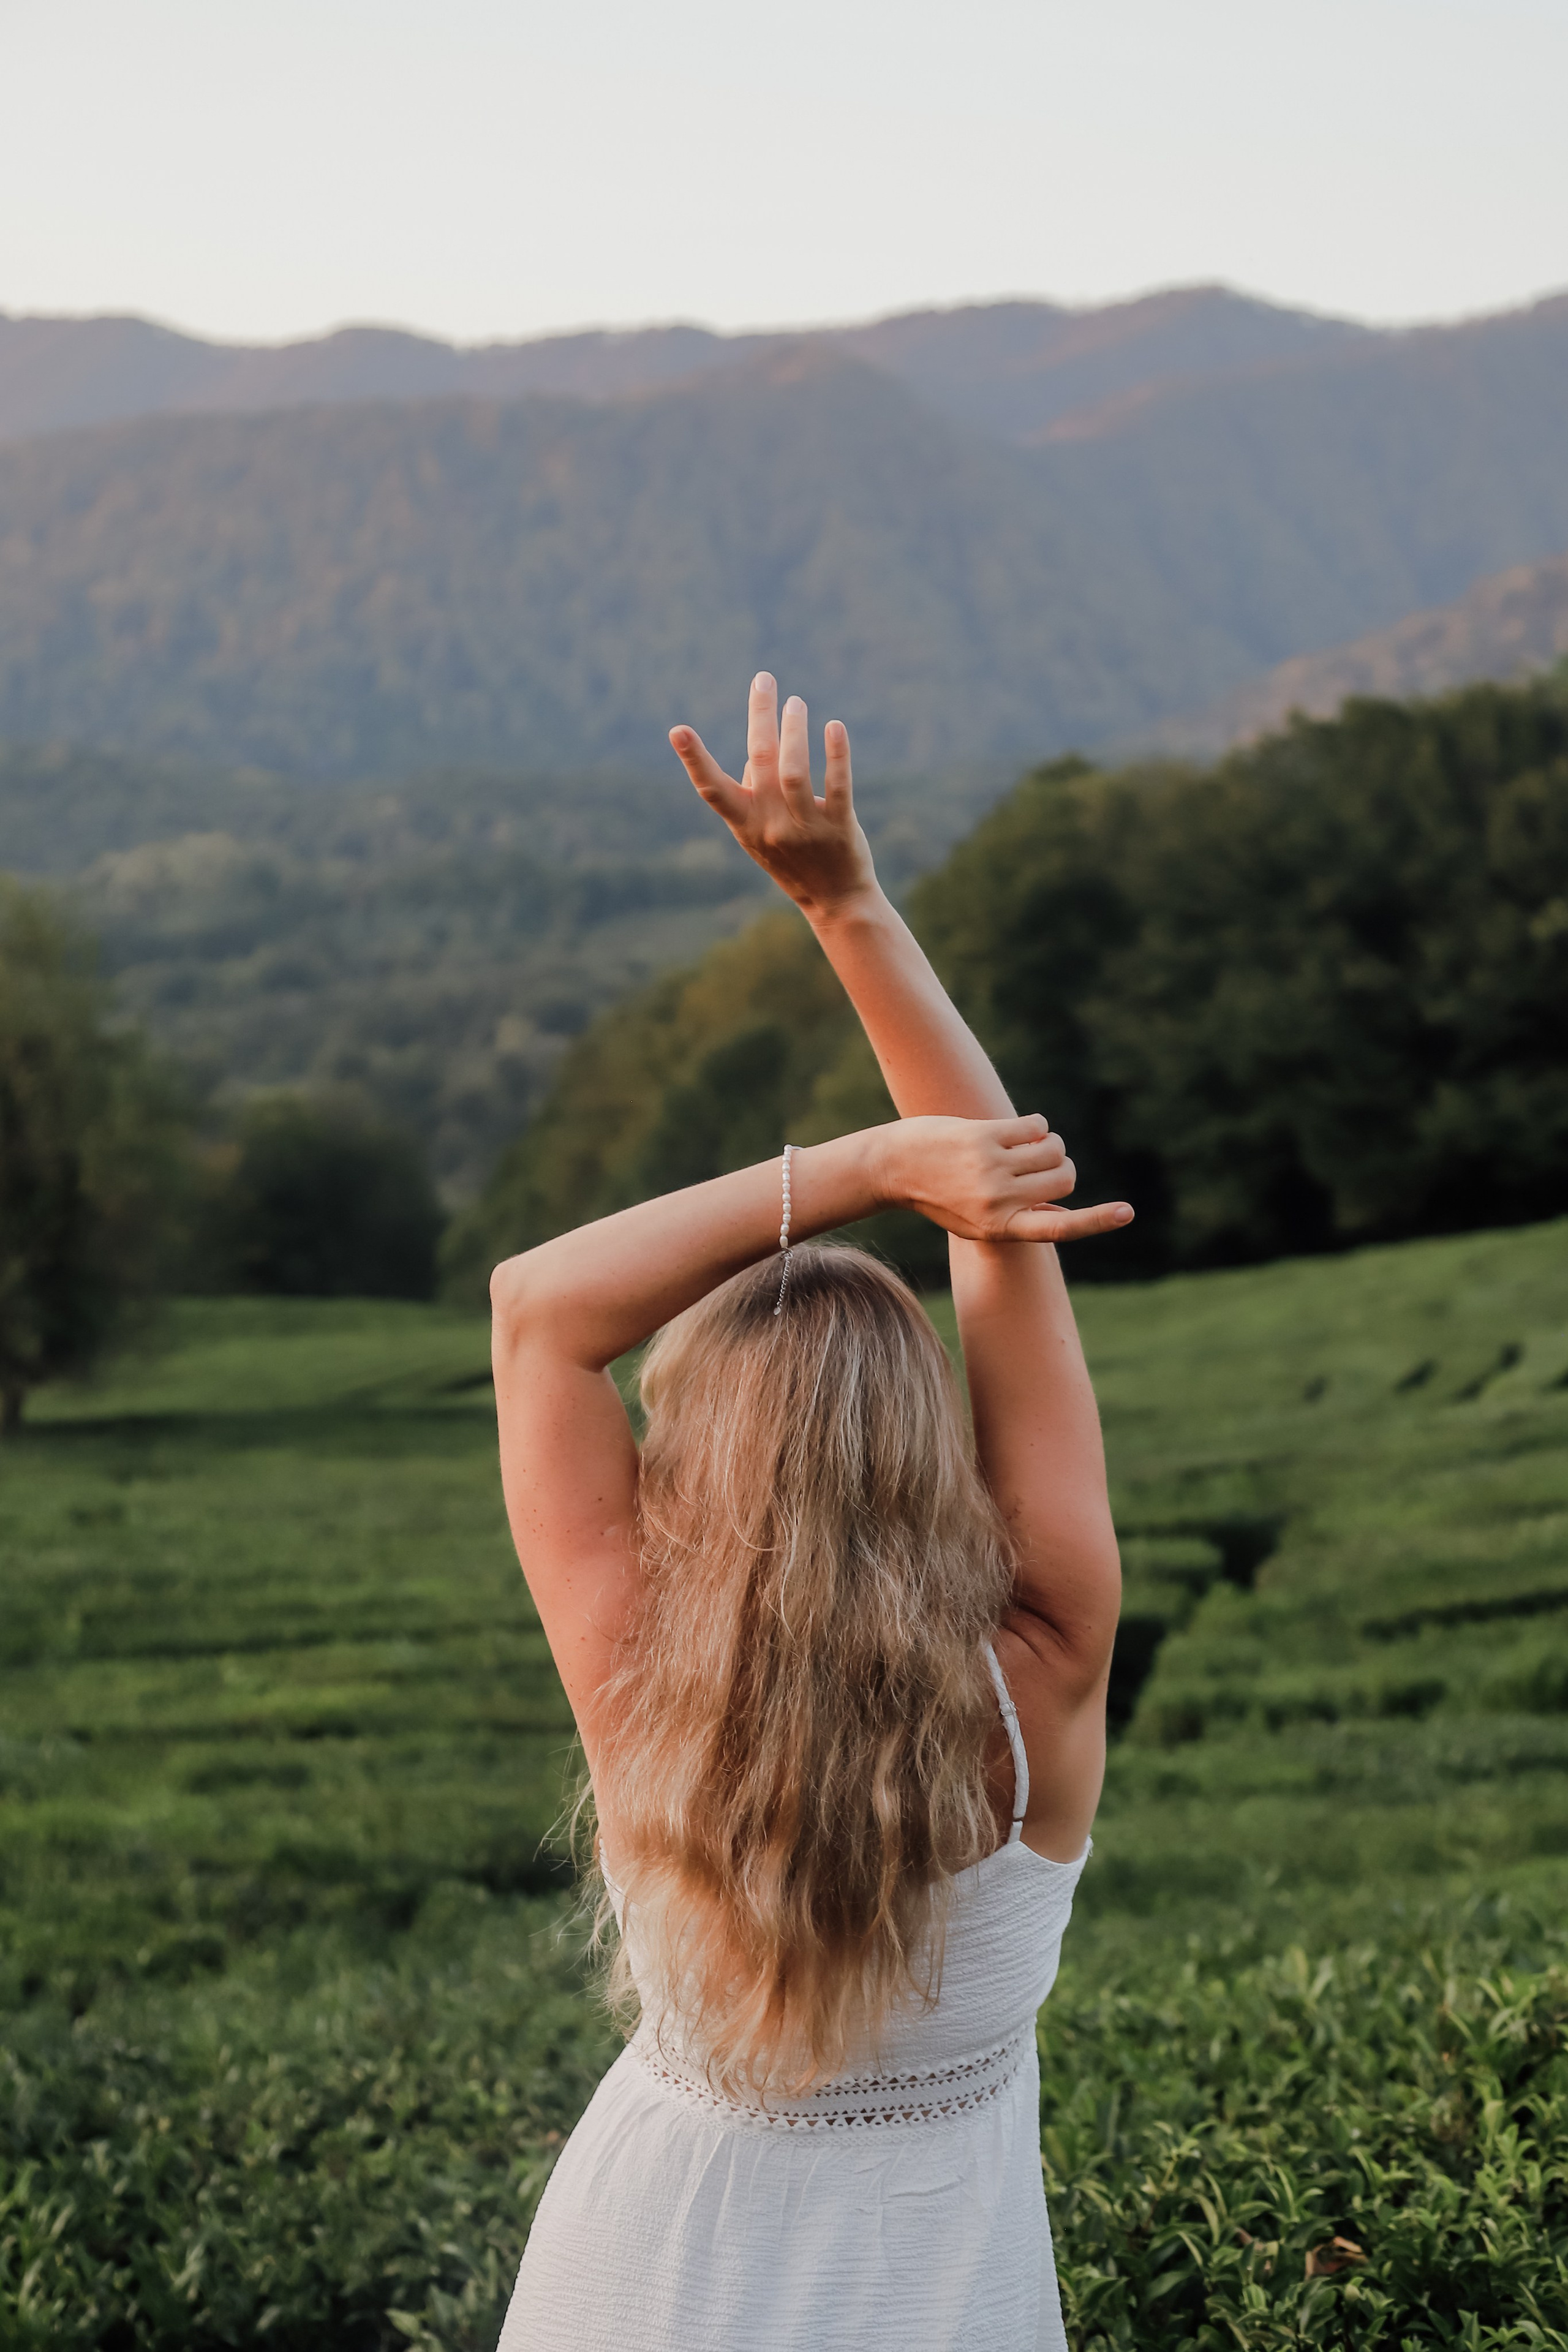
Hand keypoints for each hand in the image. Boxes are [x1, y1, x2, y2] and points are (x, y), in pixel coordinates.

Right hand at [670, 672, 877, 919]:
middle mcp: (770, 827)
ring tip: (795, 702)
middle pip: (760, 762)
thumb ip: (752, 795)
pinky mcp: (839, 828)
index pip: (712, 790)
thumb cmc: (793, 862)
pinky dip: (835, 754)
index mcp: (745, 825)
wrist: (835, 903)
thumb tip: (756, 752)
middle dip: (760, 716)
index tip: (677, 729)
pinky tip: (834, 728)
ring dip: (794, 730)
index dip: (694, 760)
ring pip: (794, 773)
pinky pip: (837, 786)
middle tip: (763, 679)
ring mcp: (805, 829)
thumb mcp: (760, 836)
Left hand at [876, 1114, 1134, 1244]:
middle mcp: (999, 1202)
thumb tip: (1065, 1220)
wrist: (893, 1166)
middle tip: (1039, 1164)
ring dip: (1047, 1143)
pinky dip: (1035, 1125)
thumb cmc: (939, 1196)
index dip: (1096, 1221)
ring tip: (1022, 1146)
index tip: (1126, 1212)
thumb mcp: (976, 1222)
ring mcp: (992, 1169)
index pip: (1059, 1230)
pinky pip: (1036, 1125)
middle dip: (1061, 1168)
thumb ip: (1021, 1221)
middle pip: (1064, 1179)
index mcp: (1001, 1229)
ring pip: (1053, 1149)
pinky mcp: (985, 1136)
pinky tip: (1014, 1130)